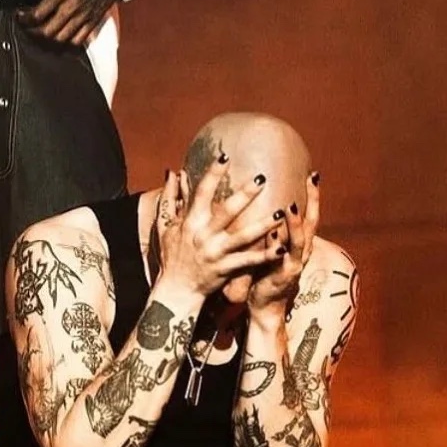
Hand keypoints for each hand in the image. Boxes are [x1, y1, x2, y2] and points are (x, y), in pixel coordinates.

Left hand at [17, 0, 119, 43]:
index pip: (37, 14)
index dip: (24, 19)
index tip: (20, 16)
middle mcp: (73, 5)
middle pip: (47, 31)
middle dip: (33, 32)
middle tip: (27, 26)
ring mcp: (84, 15)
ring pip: (61, 39)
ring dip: (48, 39)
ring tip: (41, 32)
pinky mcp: (94, 20)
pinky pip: (78, 40)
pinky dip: (66, 41)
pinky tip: (60, 35)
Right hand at [155, 161, 282, 301]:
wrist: (175, 290)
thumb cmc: (171, 255)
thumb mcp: (165, 225)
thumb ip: (169, 198)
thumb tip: (172, 172)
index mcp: (190, 221)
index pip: (202, 192)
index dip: (213, 174)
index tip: (225, 156)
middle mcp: (203, 235)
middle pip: (226, 211)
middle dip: (244, 195)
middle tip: (262, 179)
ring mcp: (215, 253)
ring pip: (242, 236)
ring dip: (262, 225)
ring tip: (281, 213)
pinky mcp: (225, 269)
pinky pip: (247, 261)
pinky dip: (264, 256)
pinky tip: (280, 248)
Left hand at [247, 171, 320, 316]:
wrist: (265, 305)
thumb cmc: (266, 270)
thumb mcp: (273, 246)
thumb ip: (274, 228)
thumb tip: (267, 202)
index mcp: (300, 242)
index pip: (309, 214)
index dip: (312, 195)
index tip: (312, 173)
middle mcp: (302, 251)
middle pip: (312, 222)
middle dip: (313, 201)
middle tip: (311, 180)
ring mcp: (294, 264)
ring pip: (300, 241)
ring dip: (296, 224)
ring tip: (291, 206)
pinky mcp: (283, 277)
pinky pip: (282, 260)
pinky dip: (279, 246)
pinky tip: (273, 234)